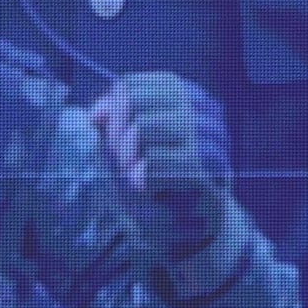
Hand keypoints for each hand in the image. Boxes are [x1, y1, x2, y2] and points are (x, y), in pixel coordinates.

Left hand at [91, 70, 237, 268]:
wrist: (196, 223)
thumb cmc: (163, 176)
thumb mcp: (133, 144)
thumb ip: (115, 123)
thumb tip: (95, 115)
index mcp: (188, 96)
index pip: (135, 84)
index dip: (111, 107)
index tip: (104, 130)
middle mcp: (205, 111)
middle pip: (140, 103)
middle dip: (117, 131)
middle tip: (116, 159)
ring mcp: (212, 139)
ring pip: (148, 127)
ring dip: (127, 155)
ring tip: (129, 176)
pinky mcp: (211, 171)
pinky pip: (160, 160)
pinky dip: (143, 176)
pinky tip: (147, 188)